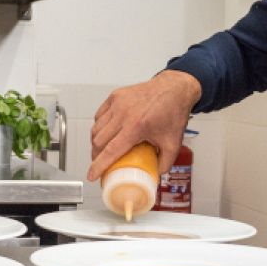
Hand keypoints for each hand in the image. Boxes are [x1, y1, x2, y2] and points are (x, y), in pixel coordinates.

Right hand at [87, 70, 201, 179]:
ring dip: (96, 142)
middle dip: (96, 156)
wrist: (175, 89)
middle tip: (100, 164)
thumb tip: (154, 176)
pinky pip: (99, 115)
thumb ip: (164, 164)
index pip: (111, 150)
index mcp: (137, 126)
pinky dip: (98, 127)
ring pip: (96, 128)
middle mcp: (124, 114)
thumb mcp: (173, 144)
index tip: (91, 175)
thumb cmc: (173, 113)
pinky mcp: (115, 96)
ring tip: (102, 150)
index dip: (99, 165)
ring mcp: (117, 103)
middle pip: (99, 141)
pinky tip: (105, 133)